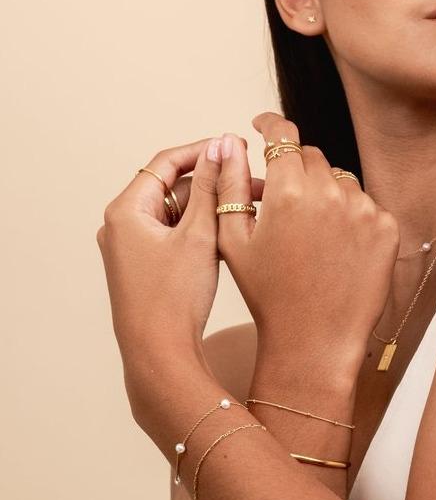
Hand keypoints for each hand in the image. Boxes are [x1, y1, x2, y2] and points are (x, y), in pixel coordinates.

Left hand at [95, 136, 262, 358]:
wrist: (159, 353)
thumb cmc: (174, 300)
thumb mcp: (199, 234)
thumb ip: (211, 187)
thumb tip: (220, 146)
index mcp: (126, 211)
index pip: (166, 162)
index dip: (203, 151)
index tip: (235, 147)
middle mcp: (122, 225)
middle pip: (172, 187)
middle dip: (212, 183)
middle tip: (249, 182)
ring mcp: (131, 247)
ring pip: (176, 212)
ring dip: (209, 207)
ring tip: (246, 209)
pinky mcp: (144, 266)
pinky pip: (174, 234)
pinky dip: (199, 229)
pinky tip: (229, 234)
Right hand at [215, 112, 399, 382]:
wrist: (315, 341)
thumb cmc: (268, 294)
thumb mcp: (233, 239)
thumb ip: (231, 185)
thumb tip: (228, 144)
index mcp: (289, 190)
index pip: (282, 134)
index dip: (269, 125)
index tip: (263, 126)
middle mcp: (331, 192)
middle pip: (312, 156)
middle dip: (295, 169)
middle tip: (284, 201)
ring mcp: (363, 209)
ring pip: (340, 180)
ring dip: (324, 193)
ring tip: (310, 235)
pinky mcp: (386, 227)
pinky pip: (365, 205)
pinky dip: (350, 216)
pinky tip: (335, 248)